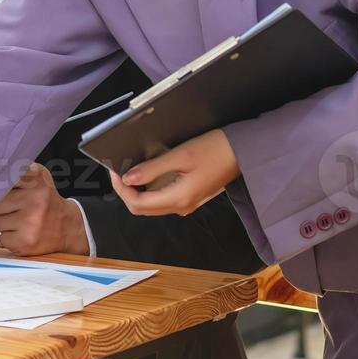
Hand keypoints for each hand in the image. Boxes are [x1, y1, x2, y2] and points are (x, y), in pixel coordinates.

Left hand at [0, 162, 88, 255]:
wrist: (68, 227)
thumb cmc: (46, 201)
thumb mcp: (37, 178)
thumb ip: (16, 171)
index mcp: (36, 179)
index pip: (1, 179)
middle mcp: (34, 199)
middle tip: (2, 208)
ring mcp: (30, 222)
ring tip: (11, 221)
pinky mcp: (25, 242)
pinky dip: (3, 237)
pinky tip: (16, 233)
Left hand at [109, 129, 240, 215]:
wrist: (244, 152)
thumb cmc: (216, 150)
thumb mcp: (180, 155)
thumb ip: (153, 168)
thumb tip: (128, 178)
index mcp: (179, 198)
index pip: (138, 204)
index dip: (121, 190)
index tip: (113, 172)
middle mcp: (182, 206)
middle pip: (143, 208)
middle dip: (126, 192)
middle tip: (117, 171)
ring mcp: (187, 203)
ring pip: (152, 205)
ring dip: (137, 191)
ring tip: (129, 170)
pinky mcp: (190, 196)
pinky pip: (163, 198)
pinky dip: (149, 189)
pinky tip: (147, 174)